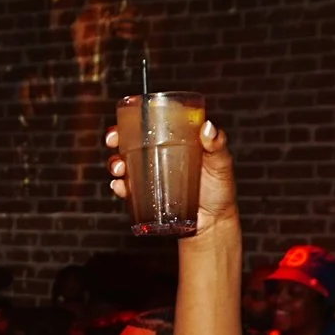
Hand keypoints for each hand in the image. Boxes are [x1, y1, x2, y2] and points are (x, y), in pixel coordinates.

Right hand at [105, 119, 240, 245]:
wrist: (214, 222)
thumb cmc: (220, 189)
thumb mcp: (221, 163)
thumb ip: (217, 145)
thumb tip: (208, 128)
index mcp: (176, 140)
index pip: (152, 123)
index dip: (136, 116)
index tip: (127, 113)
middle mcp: (159, 155)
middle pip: (131, 141)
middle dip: (116, 137)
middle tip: (113, 140)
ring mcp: (151, 176)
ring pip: (125, 163)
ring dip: (115, 163)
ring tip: (119, 168)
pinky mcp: (147, 195)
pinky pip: (128, 189)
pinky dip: (120, 187)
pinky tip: (120, 187)